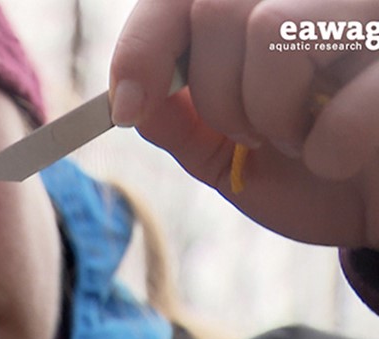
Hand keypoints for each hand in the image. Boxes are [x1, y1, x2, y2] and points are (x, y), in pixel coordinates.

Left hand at [110, 0, 378, 247]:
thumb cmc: (310, 180)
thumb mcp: (226, 158)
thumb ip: (178, 122)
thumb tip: (128, 94)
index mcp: (270, 16)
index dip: (142, 45)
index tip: (124, 107)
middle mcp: (316, 4)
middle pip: (216, 7)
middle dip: (213, 93)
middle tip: (248, 134)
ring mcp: (366, 20)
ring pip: (271, 27)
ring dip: (267, 112)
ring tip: (298, 140)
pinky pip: (342, 94)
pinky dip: (328, 150)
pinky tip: (346, 160)